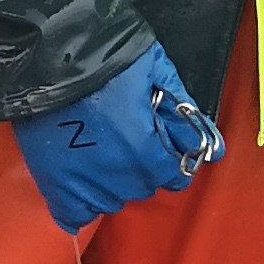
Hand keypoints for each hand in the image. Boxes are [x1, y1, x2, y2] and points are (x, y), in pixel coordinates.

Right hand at [12, 43, 223, 232]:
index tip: (155, 145)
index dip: (167, 159)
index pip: (174, 177)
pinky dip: (79, 204)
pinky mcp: (54, 183)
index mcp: (147, 148)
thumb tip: (215, 147)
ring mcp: (85, 181)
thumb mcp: (156, 70)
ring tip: (96, 150)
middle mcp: (119, 173)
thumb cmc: (104, 53)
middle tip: (121, 137)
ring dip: (110, 182)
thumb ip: (184, 113)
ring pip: (111, 201)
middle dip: (139, 166)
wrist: (48, 48)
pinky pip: (74, 215)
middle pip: (142, 187)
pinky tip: (78, 181)